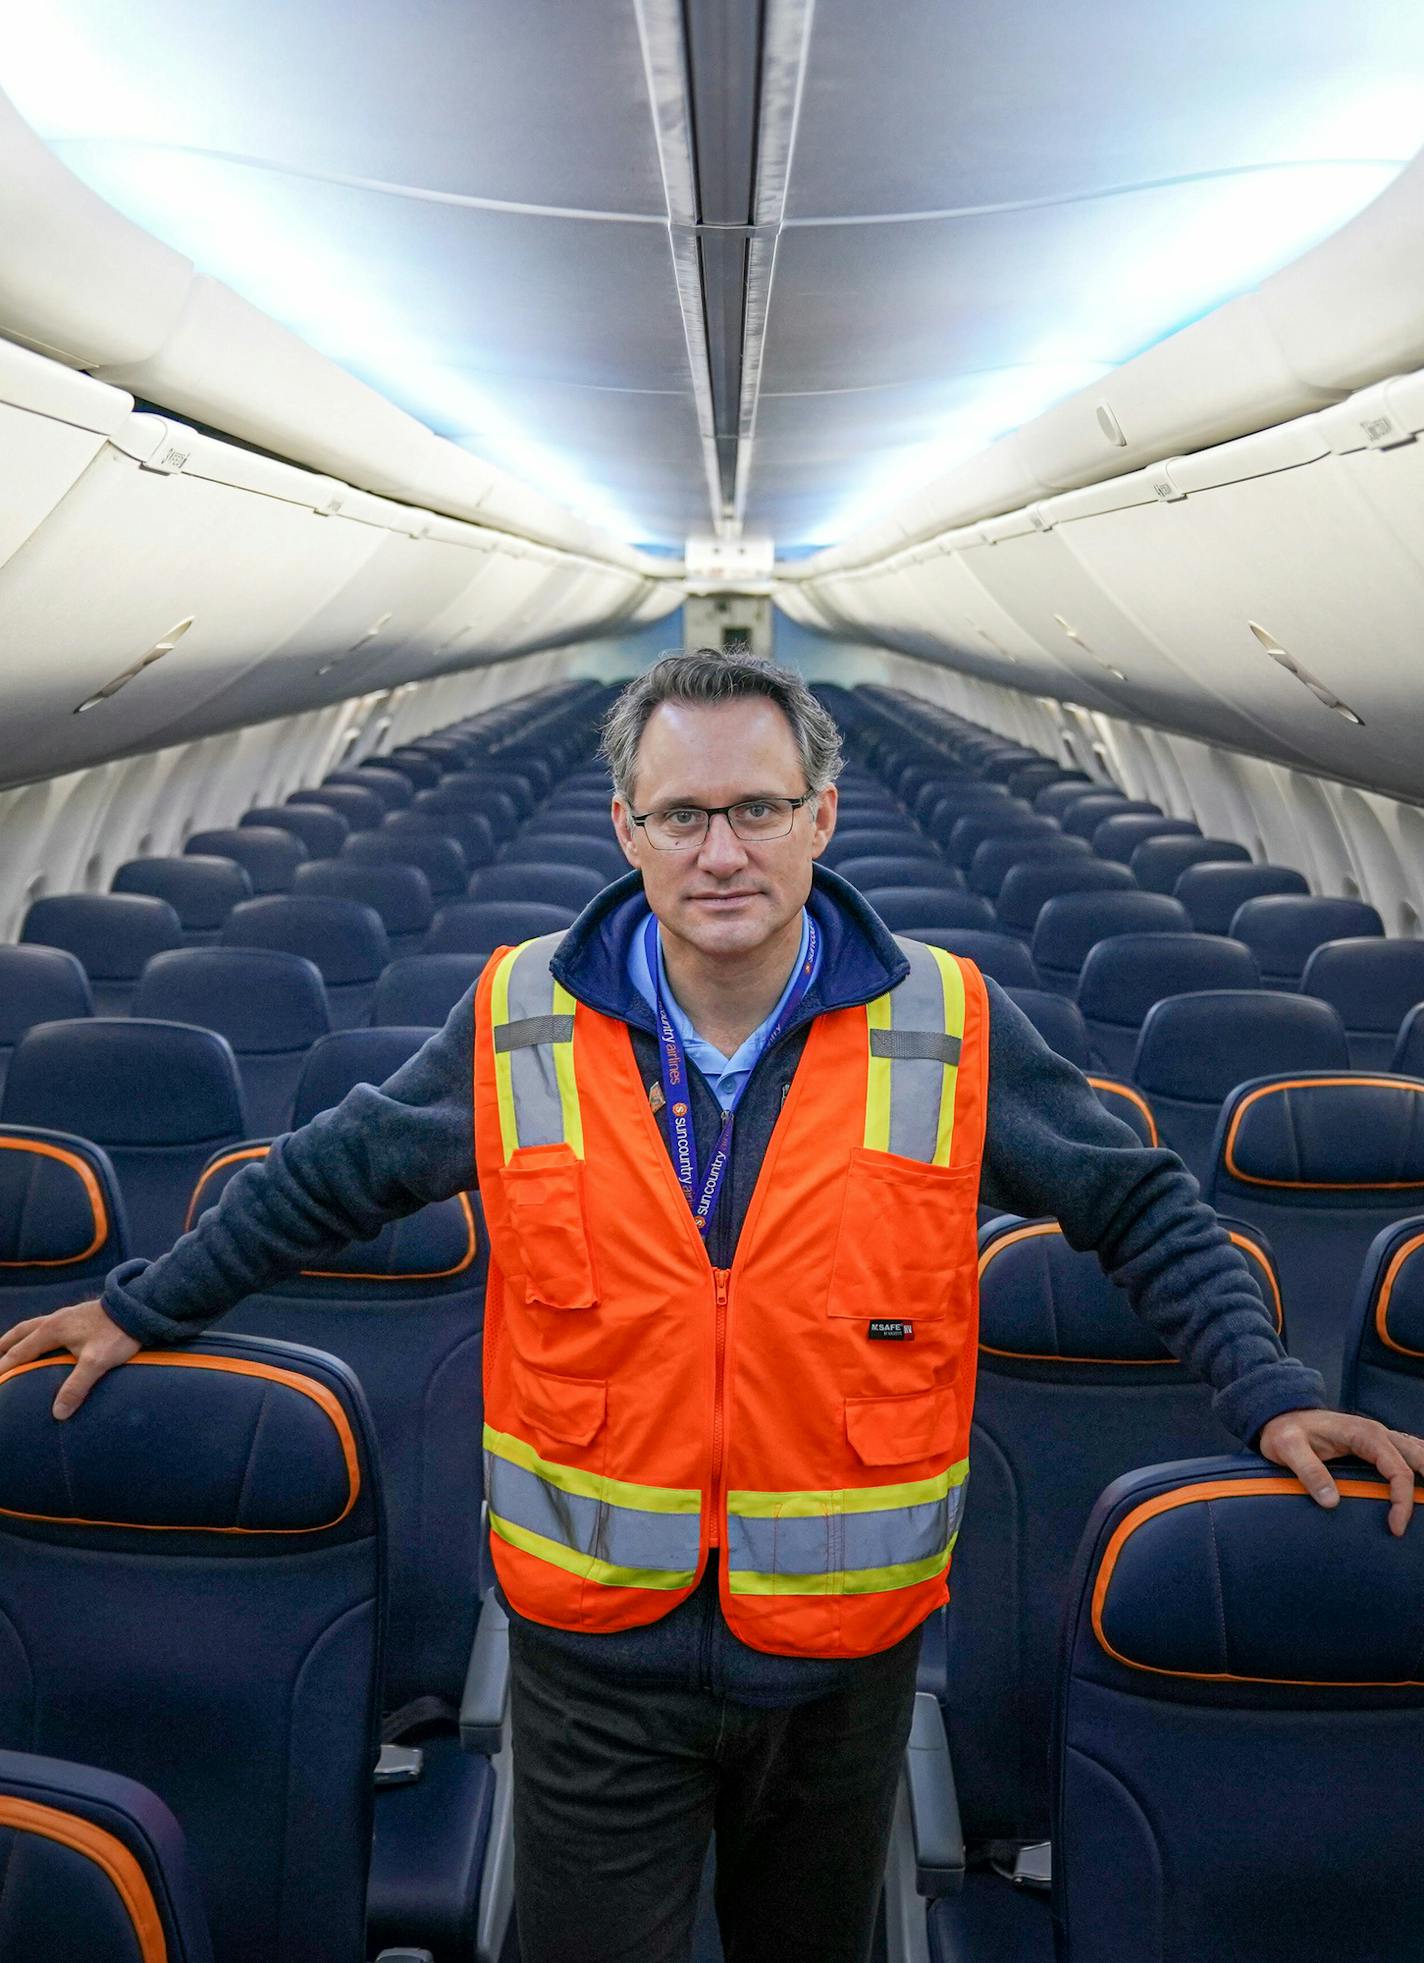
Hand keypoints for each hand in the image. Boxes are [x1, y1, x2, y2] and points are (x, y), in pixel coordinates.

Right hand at [0, 1299, 139, 1418]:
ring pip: (33, 1326)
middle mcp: (54, 1320)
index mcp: (52, 1330)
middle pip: (20, 1334)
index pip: (20, 1352)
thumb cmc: (118, 1334)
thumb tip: (57, 1413)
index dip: (4, 1367)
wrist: (140, 1308)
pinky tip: (43, 1340)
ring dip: (18, 1337)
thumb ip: (76, 1386)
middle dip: (4, 1347)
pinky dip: (35, 1333)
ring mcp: (67, 1315)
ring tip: (9, 1347)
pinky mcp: (78, 1315)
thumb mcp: (97, 1362)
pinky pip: (47, 1324)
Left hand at [1258, 1408, 1423, 1535]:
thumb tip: (1332, 1501)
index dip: (1402, 1500)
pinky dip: (1419, 1465)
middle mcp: (1377, 1432)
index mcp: (1364, 1434)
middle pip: (1418, 1459)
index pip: (1398, 1470)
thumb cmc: (1284, 1431)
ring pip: (1417, 1452)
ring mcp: (1379, 1436)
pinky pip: (1407, 1452)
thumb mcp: (1288, 1449)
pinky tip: (1421, 1481)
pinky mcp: (1375, 1444)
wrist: (1280, 1415)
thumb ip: (1309, 1471)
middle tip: (1423, 1517)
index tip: (1396, 1527)